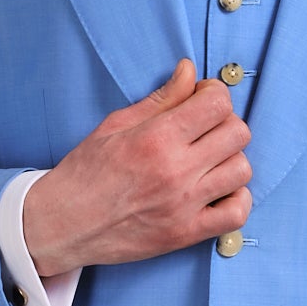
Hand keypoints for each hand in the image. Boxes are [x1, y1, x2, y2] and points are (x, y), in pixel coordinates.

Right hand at [22, 60, 252, 276]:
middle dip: (225, 123)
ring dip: (231, 160)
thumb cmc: (86, 173)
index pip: (218, 104)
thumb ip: (160, 99)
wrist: (64, 223)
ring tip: (210, 161)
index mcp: (157, 138)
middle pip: (238, 133)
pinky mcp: (186, 234)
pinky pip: (236, 215)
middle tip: (206, 129)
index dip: (215, 95)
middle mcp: (176, 171)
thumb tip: (190, 71)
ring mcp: (184, 205)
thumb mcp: (116, 125)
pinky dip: (236, 199)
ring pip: (242, 170)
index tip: (202, 100)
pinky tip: (218, 191)